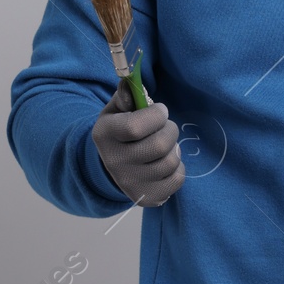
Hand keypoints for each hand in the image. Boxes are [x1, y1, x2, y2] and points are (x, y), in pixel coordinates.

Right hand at [91, 78, 184, 206]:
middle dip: (170, 129)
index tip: (159, 111)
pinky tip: (165, 161)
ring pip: (170, 162)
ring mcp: (130, 183)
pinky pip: (177, 179)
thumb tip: (131, 87)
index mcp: (105, 135)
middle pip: (159, 145)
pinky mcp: (147, 197)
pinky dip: (178, 168)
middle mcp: (114, 162)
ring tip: (164, 145)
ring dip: (174, 148)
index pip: (136, 126)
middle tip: (165, 127)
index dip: (156, 115)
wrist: (112, 164)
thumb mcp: (117, 109)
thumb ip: (125, 94)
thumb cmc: (120, 129)